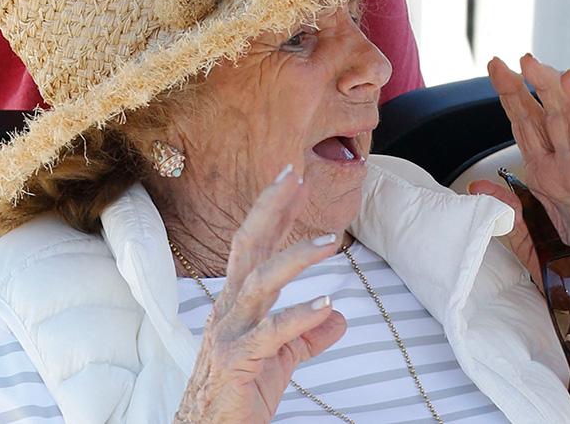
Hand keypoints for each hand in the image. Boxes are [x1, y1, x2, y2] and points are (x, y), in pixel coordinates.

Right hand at [174, 167, 346, 422]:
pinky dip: (298, 317)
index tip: (294, 178)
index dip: (274, 211)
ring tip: (329, 242)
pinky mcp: (237, 361)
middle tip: (294, 176)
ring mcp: (230, 333)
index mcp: (238, 303)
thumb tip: (340, 318)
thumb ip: (306, 335)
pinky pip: (270, 334)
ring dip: (295, 258)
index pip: (255, 246)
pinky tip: (326, 305)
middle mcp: (230, 309)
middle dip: (270, 209)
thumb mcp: (281, 360)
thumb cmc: (240, 392)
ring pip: (259, 282)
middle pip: (247, 247)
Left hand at [469, 54, 569, 373]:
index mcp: (549, 173)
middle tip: (527, 59)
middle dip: (544, 86)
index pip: (529, 123)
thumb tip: (476, 184)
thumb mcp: (525, 238)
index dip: (514, 94)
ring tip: (569, 78)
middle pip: (559, 117)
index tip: (496, 65)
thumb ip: (505, 210)